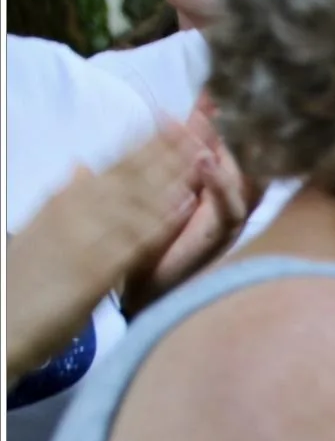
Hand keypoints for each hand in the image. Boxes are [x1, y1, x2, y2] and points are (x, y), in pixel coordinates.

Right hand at [6, 123, 202, 384]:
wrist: (0, 321)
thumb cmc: (22, 280)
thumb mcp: (42, 228)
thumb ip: (67, 197)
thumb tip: (82, 166)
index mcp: (67, 199)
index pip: (116, 163)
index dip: (149, 140)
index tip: (178, 119)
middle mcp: (76, 209)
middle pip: (132, 171)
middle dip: (169, 145)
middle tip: (205, 119)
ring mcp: (85, 236)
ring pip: (138, 196)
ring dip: (173, 172)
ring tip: (207, 149)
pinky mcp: (95, 270)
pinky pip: (133, 240)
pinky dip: (160, 219)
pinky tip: (186, 204)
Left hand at [122, 91, 256, 315]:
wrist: (146, 287)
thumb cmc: (156, 239)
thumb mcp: (166, 185)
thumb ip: (180, 150)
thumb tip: (186, 110)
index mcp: (215, 183)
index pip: (226, 140)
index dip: (224, 113)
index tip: (215, 84)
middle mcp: (230, 198)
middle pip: (249, 155)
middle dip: (243, 127)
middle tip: (233, 95)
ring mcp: (229, 217)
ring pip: (245, 178)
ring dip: (232, 150)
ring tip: (219, 121)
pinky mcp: (220, 238)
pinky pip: (228, 209)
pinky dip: (220, 185)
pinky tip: (207, 161)